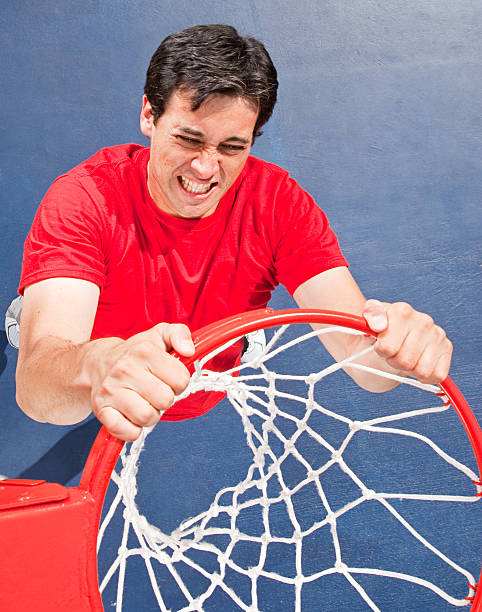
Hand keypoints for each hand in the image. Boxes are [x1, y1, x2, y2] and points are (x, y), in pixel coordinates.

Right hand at [87, 323, 194, 440]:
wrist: (98, 362)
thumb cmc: (135, 352)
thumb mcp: (160, 335)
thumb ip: (179, 334)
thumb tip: (189, 350)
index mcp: (144, 350)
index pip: (181, 380)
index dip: (180, 381)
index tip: (169, 377)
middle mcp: (125, 369)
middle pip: (165, 400)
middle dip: (166, 399)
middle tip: (157, 391)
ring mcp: (111, 390)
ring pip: (147, 417)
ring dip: (151, 415)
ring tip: (145, 403)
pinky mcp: (101, 409)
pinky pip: (125, 431)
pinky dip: (133, 430)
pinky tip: (132, 417)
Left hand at [362, 299, 452, 383]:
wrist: (390, 337)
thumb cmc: (377, 331)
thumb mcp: (365, 321)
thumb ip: (369, 317)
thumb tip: (379, 325)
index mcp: (402, 311)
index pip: (387, 348)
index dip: (381, 351)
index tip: (379, 345)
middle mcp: (423, 320)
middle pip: (405, 361)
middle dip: (394, 361)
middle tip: (392, 353)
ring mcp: (437, 334)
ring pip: (422, 370)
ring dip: (409, 370)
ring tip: (404, 357)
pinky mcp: (446, 348)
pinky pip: (437, 375)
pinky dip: (425, 376)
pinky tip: (417, 365)